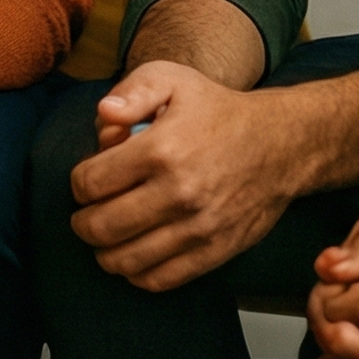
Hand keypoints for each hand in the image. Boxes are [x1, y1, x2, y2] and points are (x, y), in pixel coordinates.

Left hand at [65, 61, 300, 291]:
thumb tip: (103, 116)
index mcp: (161, 150)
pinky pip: (160, 279)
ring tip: (106, 236)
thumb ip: (131, 91)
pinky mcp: (215, 251)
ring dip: (104, 252)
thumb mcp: (173, 80)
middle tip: (86, 213)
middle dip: (82, 222)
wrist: (280, 144)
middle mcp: (178, 193)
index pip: (90, 183)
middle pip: (101, 226)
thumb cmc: (218, 110)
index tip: (86, 179)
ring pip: (126, 260)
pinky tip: (133, 254)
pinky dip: (136, 273)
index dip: (78, 183)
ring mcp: (198, 227)